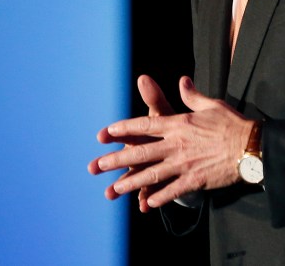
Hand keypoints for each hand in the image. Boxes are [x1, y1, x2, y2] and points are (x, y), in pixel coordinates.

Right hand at [87, 75, 173, 211]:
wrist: (192, 150)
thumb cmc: (174, 129)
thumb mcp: (165, 114)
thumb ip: (154, 98)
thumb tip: (143, 78)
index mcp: (140, 135)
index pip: (124, 131)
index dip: (113, 133)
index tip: (101, 135)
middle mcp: (139, 152)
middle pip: (123, 157)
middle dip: (108, 163)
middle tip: (93, 167)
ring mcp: (147, 170)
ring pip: (132, 178)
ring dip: (121, 186)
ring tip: (110, 194)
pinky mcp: (158, 184)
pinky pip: (152, 194)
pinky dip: (146, 200)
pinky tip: (143, 207)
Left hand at [88, 75, 256, 208]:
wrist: (252, 147)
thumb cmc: (232, 123)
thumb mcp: (210, 104)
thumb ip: (192, 95)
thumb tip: (183, 81)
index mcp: (178, 123)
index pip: (144, 125)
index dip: (123, 129)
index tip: (105, 133)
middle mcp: (176, 144)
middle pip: (140, 152)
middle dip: (116, 160)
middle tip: (97, 166)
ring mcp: (184, 164)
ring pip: (151, 174)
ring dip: (131, 183)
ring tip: (114, 189)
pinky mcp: (195, 180)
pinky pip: (172, 190)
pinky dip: (159, 198)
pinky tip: (147, 203)